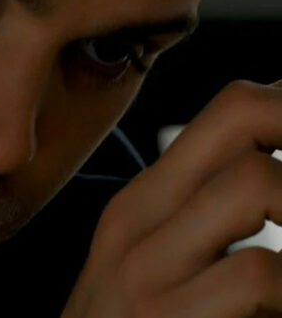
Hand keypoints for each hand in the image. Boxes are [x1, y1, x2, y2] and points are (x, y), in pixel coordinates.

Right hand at [62, 80, 281, 317]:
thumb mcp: (149, 264)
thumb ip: (200, 218)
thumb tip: (271, 170)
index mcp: (141, 204)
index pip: (228, 109)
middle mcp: (139, 223)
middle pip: (241, 116)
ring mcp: (150, 274)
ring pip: (256, 183)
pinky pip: (261, 276)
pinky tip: (275, 312)